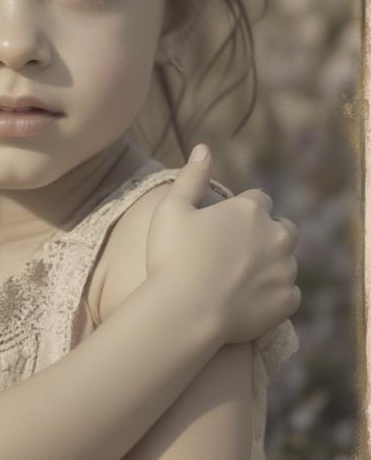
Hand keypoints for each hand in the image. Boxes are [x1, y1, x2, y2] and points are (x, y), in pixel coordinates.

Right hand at [146, 144, 299, 344]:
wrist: (186, 311)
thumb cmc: (172, 256)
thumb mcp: (172, 209)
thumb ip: (191, 176)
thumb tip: (203, 148)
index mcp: (250, 211)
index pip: (259, 200)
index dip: (241, 212)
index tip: (222, 228)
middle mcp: (276, 236)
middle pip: (282, 229)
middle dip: (266, 235)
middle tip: (234, 253)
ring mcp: (286, 271)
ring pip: (285, 262)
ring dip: (269, 266)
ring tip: (236, 279)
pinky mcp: (288, 301)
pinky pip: (287, 294)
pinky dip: (271, 295)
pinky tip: (245, 300)